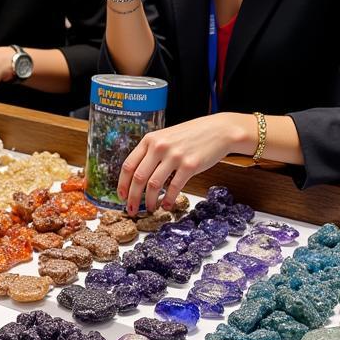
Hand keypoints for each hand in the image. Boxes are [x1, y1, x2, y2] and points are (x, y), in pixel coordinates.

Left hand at [117, 113, 252, 214]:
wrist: (218, 130)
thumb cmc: (191, 135)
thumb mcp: (165, 137)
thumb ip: (151, 152)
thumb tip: (138, 177)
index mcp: (149, 140)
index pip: (128, 165)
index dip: (122, 184)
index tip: (121, 196)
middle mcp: (159, 147)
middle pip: (138, 178)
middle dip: (133, 198)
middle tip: (131, 210)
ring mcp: (174, 156)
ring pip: (154, 185)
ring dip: (150, 201)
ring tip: (150, 209)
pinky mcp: (190, 165)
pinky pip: (174, 187)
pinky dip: (169, 199)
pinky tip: (167, 205)